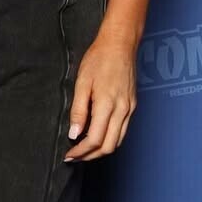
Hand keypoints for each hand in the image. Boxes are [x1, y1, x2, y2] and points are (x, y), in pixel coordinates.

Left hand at [64, 32, 136, 161]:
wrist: (120, 45)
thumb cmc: (99, 59)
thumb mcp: (82, 82)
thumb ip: (78, 110)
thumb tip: (74, 133)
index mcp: (107, 104)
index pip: (94, 139)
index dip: (81, 151)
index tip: (69, 154)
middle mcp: (122, 110)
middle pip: (108, 146)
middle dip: (90, 156)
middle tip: (74, 157)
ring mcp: (130, 109)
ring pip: (117, 141)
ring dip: (100, 150)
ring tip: (83, 149)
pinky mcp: (132, 106)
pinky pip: (122, 130)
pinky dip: (109, 139)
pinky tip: (96, 135)